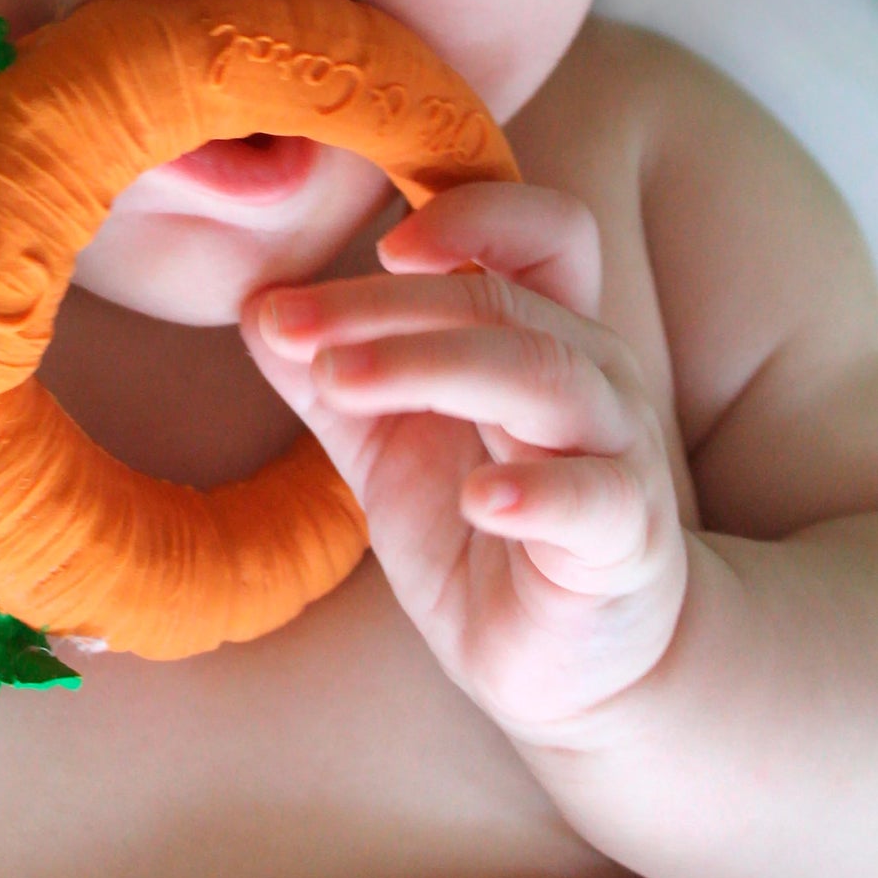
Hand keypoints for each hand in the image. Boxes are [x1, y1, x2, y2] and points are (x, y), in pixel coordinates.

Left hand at [240, 182, 688, 750]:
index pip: (545, 232)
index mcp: (543, 334)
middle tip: (288, 326)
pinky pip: (594, 499)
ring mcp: (618, 455)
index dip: (475, 214)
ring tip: (338, 382)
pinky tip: (478, 497)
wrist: (564, 663)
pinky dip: (537, 489)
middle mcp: (592, 376)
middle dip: (384, 305)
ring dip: (431, 366)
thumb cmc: (480, 528)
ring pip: (543, 376)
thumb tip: (254, 306)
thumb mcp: (386, 445)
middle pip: (500, 301)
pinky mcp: (623, 542)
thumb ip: (329, 375)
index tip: (376, 240)